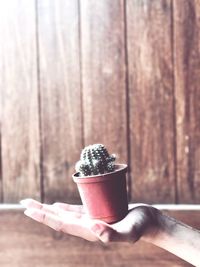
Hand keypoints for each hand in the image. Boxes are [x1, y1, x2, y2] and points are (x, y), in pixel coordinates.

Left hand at [20, 199, 160, 243]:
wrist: (147, 222)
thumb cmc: (140, 227)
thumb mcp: (129, 232)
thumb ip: (113, 235)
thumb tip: (93, 228)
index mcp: (89, 231)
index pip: (61, 223)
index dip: (44, 216)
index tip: (29, 209)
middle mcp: (86, 226)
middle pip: (58, 218)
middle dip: (40, 211)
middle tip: (24, 203)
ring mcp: (90, 219)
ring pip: (64, 213)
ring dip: (49, 208)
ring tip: (35, 204)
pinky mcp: (96, 212)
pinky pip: (75, 210)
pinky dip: (63, 207)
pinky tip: (56, 205)